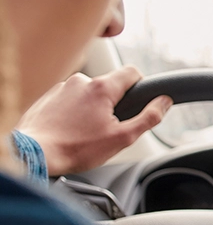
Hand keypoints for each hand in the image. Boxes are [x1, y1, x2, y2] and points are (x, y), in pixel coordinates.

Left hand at [17, 66, 171, 175]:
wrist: (35, 152)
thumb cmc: (77, 148)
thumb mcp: (123, 137)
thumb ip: (149, 117)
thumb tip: (164, 102)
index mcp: (102, 87)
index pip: (132, 72)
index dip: (141, 86)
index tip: (139, 102)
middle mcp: (82, 81)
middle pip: (110, 85)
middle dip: (115, 103)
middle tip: (109, 128)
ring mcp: (63, 87)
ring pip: (89, 93)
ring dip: (93, 108)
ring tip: (86, 132)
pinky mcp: (49, 95)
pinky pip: (71, 99)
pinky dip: (75, 111)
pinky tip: (71, 130)